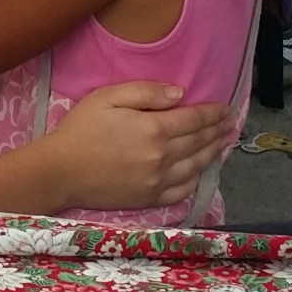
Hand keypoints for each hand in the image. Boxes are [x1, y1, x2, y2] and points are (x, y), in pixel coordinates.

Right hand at [43, 81, 231, 211]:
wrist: (60, 171)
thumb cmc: (81, 128)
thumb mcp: (108, 97)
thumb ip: (146, 92)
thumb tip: (180, 94)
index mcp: (154, 128)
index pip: (194, 119)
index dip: (212, 113)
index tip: (225, 108)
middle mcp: (163, 156)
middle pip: (199, 142)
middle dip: (217, 130)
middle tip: (231, 123)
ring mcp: (158, 181)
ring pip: (196, 166)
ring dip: (213, 152)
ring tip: (224, 143)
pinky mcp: (150, 199)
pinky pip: (182, 189)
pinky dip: (196, 179)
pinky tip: (200, 171)